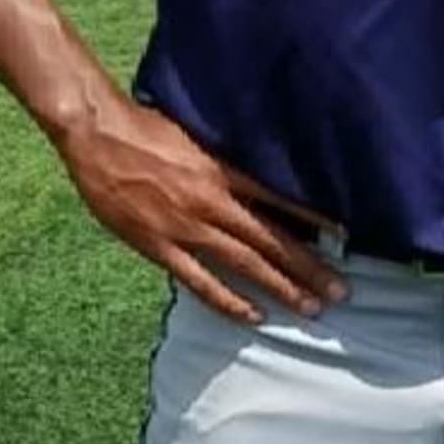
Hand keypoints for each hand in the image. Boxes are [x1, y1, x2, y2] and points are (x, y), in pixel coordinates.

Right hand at [53, 99, 346, 325]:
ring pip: (245, 265)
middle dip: (309, 268)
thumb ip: (227, 159)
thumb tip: (260, 175)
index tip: (344, 236)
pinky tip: (255, 316)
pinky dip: (230, 302)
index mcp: (224, 171)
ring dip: (281, 288)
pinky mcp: (160, 247)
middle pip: (271, 241)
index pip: (281, 200)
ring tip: (313, 308)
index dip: (314, 220)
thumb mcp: (198, 135)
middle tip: (341, 291)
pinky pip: (201, 282)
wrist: (98, 135)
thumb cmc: (147, 127)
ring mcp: (187, 228)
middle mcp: (213, 202)